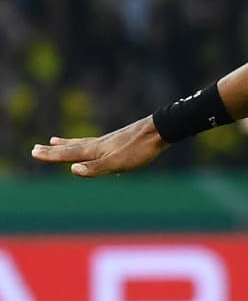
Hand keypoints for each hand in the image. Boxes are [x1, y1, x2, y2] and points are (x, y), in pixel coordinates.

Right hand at [31, 116, 167, 176]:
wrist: (161, 130)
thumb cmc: (140, 149)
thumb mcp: (118, 163)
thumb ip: (95, 168)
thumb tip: (72, 170)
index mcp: (96, 150)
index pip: (68, 154)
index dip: (51, 155)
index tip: (33, 152)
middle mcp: (100, 143)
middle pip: (72, 147)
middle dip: (54, 150)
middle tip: (37, 147)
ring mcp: (110, 140)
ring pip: (84, 143)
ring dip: (68, 144)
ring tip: (56, 141)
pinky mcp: (121, 140)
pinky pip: (98, 144)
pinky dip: (88, 145)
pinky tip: (95, 148)